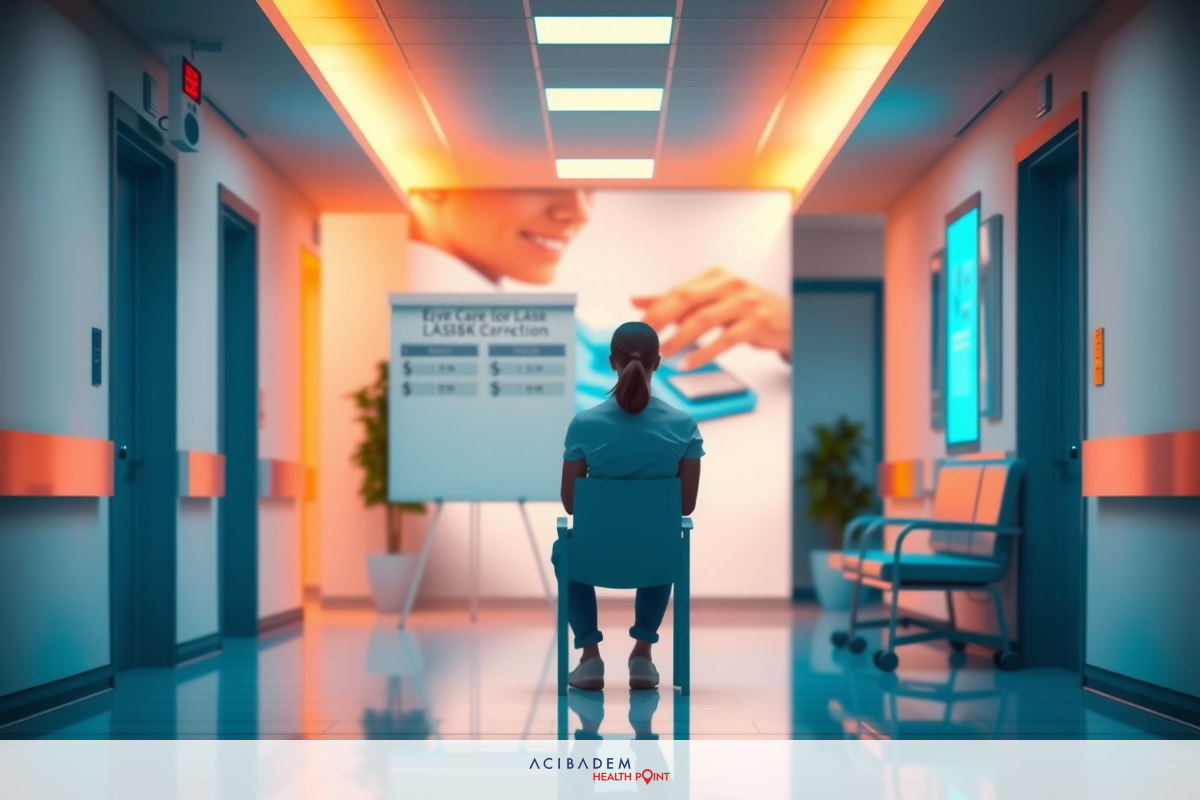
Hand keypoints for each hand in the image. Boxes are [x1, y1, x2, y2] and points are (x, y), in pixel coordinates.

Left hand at [633, 267, 790, 368]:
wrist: (792, 320)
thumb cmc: (749, 310)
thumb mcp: (713, 300)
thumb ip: (676, 301)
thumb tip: (637, 300)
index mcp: (715, 276)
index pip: (677, 291)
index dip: (654, 310)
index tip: (636, 328)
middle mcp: (729, 284)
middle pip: (685, 300)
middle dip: (659, 321)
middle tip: (643, 340)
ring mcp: (744, 303)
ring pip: (702, 320)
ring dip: (678, 340)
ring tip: (662, 355)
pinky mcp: (756, 324)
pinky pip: (724, 340)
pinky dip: (702, 354)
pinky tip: (687, 364)